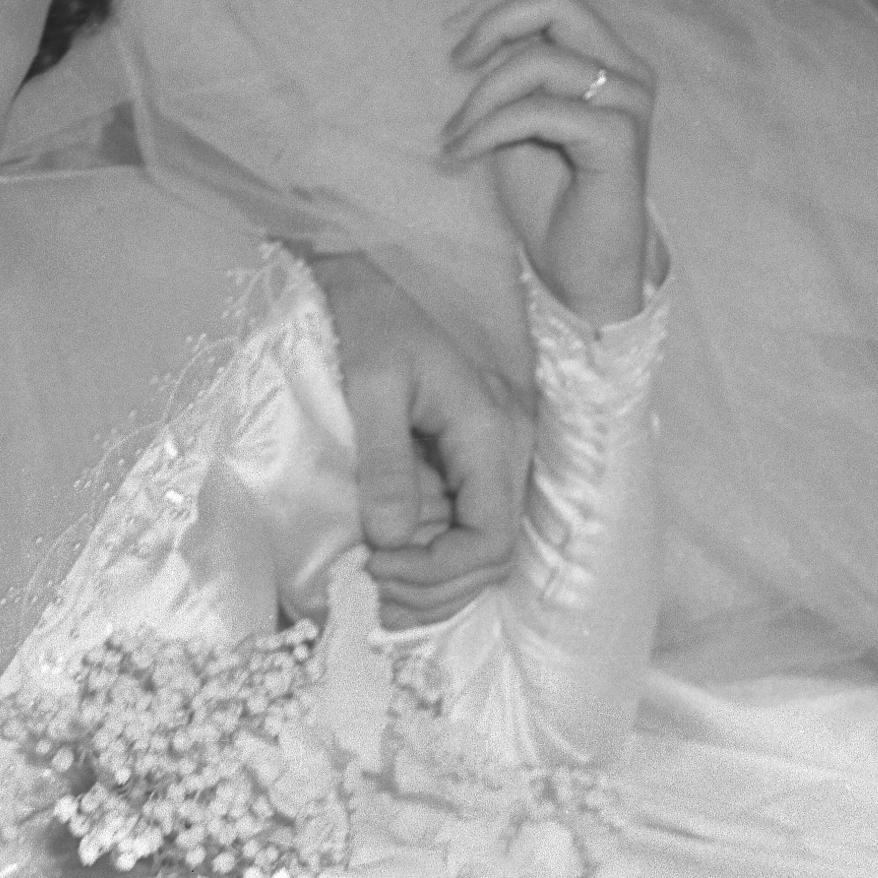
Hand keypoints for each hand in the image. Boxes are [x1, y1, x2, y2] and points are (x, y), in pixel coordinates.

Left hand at [312, 247, 530, 623]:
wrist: (374, 285)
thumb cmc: (373, 325)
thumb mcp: (371, 388)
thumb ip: (386, 465)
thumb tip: (392, 541)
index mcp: (491, 432)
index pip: (491, 537)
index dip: (439, 571)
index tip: (378, 566)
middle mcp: (506, 453)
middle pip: (494, 557)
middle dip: (436, 589)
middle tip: (373, 590)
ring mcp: (493, 462)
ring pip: (484, 553)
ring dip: (436, 586)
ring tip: (380, 591)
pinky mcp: (472, 465)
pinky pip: (467, 531)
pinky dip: (433, 563)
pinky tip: (393, 568)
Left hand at [443, 0, 655, 323]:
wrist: (580, 273)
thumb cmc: (551, 201)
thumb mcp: (517, 123)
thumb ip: (510, 78)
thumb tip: (466, 40)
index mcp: (609, 60)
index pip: (555, 0)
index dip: (498, 7)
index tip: (452, 41)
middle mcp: (627, 72)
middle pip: (559, 1)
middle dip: (495, 23)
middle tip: (454, 62)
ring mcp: (628, 102)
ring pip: (540, 61)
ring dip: (481, 97)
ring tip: (454, 136)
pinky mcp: (619, 138)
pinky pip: (540, 111)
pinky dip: (490, 128)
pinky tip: (464, 154)